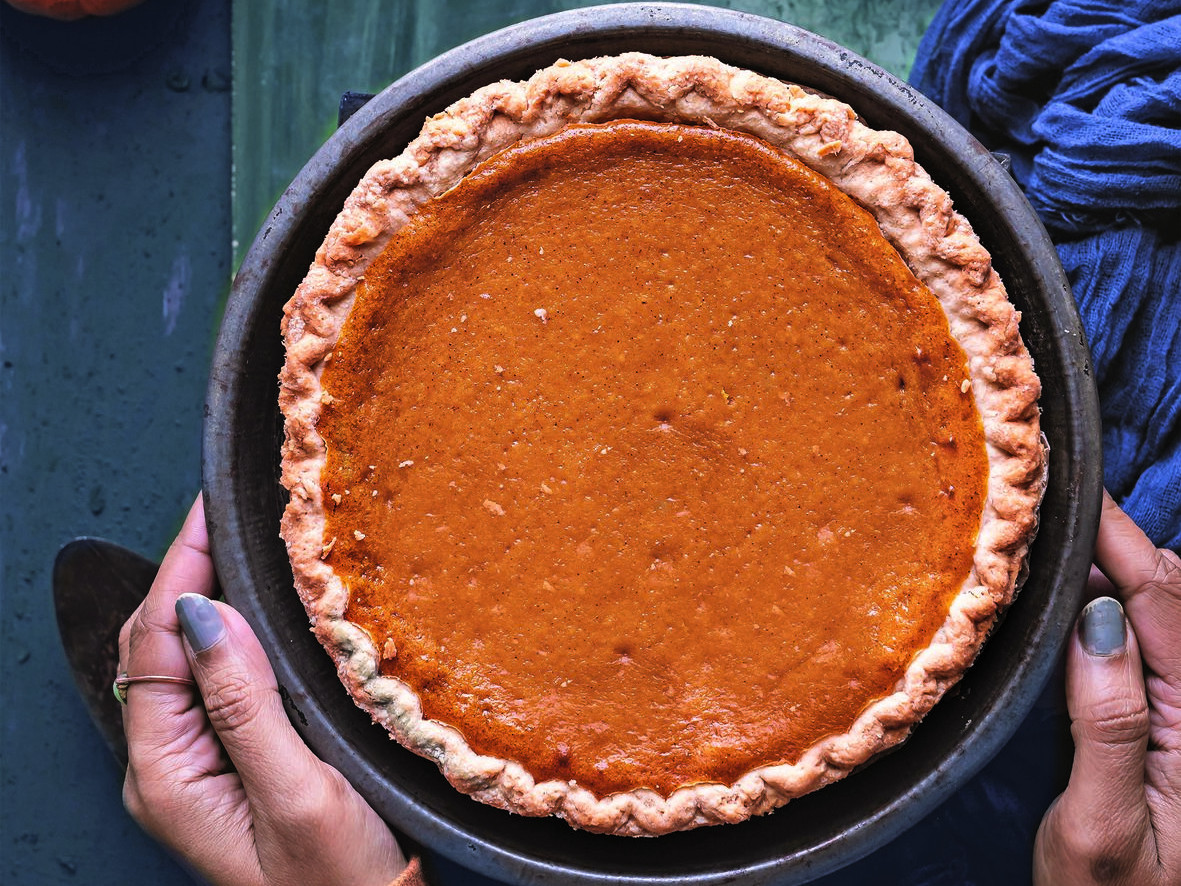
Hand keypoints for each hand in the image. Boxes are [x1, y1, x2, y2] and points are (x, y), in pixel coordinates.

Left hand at [117, 496, 407, 885]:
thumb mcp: (298, 795)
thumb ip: (244, 705)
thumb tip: (208, 613)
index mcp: (168, 774)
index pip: (155, 645)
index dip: (179, 569)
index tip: (210, 510)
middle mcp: (170, 765)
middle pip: (158, 645)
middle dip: (185, 572)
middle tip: (226, 513)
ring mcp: (198, 762)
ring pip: (185, 658)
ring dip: (206, 596)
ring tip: (237, 544)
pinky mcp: (231, 760)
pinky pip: (215, 679)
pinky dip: (230, 630)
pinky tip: (255, 609)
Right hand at [1034, 490, 1180, 884]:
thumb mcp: (1100, 833)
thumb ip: (1108, 724)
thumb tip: (1097, 617)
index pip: (1163, 601)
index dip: (1119, 537)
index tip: (1072, 483)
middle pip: (1178, 595)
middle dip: (1122, 538)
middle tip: (1056, 497)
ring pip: (1175, 614)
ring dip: (1127, 567)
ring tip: (1071, 533)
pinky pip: (1165, 646)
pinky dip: (1131, 605)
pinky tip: (1093, 597)